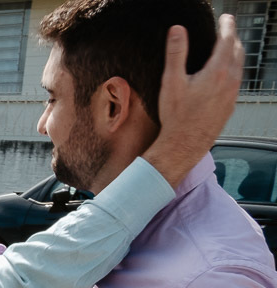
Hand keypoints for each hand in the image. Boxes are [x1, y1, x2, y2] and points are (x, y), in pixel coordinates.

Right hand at [144, 16, 244, 187]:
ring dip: (235, 53)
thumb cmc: (176, 116)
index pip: (227, 40)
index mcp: (217, 71)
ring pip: (240, 66)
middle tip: (227, 29)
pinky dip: (234, 70)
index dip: (226, 26)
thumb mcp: (171, 82)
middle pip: (237, 51)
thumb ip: (176, 53)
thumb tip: (177, 30)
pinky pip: (237, 81)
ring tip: (228, 48)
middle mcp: (230, 81)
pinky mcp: (230, 105)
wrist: (184, 144)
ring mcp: (232, 94)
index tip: (225, 18)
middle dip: (233, 37)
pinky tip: (225, 74)